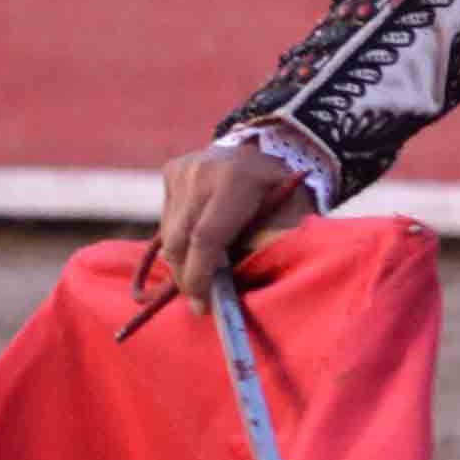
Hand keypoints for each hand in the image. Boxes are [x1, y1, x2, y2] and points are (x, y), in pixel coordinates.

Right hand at [148, 140, 313, 308]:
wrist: (267, 154)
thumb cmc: (284, 194)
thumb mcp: (291, 217)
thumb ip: (268, 247)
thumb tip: (237, 288)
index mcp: (237, 180)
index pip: (205, 238)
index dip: (200, 276)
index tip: (203, 305)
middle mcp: (203, 170)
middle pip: (179, 240)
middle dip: (187, 278)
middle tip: (201, 301)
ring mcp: (184, 169)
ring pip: (168, 234)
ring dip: (182, 262)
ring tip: (204, 276)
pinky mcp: (172, 171)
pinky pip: (167, 220)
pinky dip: (181, 242)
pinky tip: (200, 246)